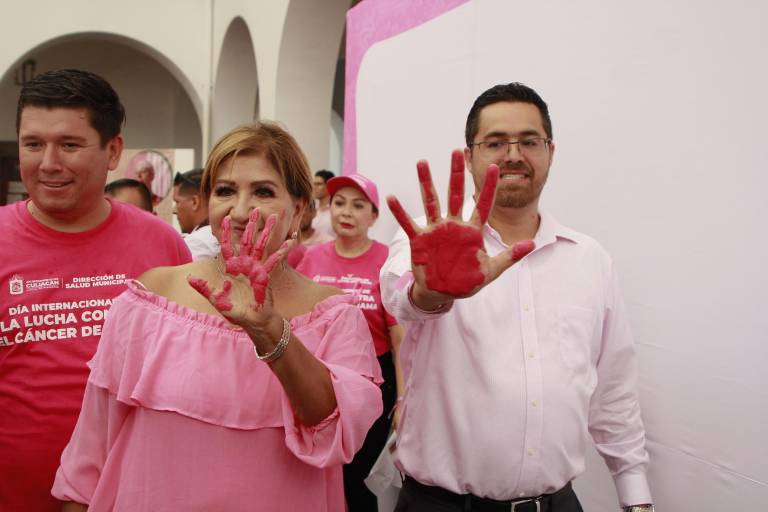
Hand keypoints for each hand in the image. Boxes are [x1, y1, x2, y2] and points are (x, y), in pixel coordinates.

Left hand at [188, 209, 293, 328]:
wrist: (253, 322)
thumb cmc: (235, 312)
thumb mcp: (216, 300)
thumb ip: (204, 288)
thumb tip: (189, 278)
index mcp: (231, 268)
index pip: (227, 246)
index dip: (227, 233)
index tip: (226, 218)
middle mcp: (244, 264)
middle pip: (247, 239)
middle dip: (252, 224)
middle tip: (256, 209)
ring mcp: (256, 268)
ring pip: (262, 245)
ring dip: (268, 231)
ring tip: (275, 217)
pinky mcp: (266, 274)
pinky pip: (274, 260)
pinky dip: (282, 250)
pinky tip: (290, 240)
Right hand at [387, 150, 534, 304]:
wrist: (442, 293)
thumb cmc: (466, 281)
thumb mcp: (491, 270)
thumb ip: (509, 256)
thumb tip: (532, 244)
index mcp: (472, 230)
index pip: (482, 203)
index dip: (488, 186)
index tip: (493, 167)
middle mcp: (453, 225)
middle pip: (455, 193)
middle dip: (456, 173)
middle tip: (457, 151)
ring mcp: (435, 230)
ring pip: (431, 201)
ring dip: (426, 182)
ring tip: (422, 162)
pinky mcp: (420, 239)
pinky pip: (408, 223)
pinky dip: (400, 212)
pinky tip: (392, 198)